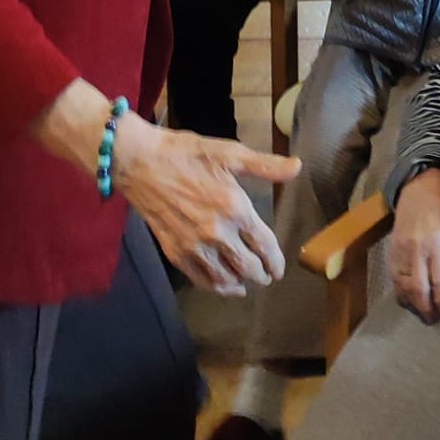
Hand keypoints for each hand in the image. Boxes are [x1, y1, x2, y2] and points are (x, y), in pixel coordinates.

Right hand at [114, 117, 300, 295]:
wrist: (141, 163)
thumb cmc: (188, 153)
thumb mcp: (231, 153)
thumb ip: (266, 165)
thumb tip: (298, 167)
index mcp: (235, 208)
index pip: (264, 245)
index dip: (275, 261)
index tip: (280, 270)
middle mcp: (216, 233)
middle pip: (247, 267)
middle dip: (261, 275)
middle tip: (267, 277)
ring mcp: (193, 246)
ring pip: (224, 278)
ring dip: (239, 284)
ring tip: (247, 284)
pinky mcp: (174, 251)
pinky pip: (199, 279)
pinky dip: (214, 286)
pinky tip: (221, 285)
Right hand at [389, 168, 439, 321]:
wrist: (417, 190)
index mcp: (436, 244)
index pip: (439, 281)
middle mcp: (417, 250)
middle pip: (419, 289)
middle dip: (427, 309)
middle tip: (433, 320)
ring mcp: (401, 252)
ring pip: (403, 287)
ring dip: (412, 304)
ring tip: (422, 313)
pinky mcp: (391, 251)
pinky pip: (394, 279)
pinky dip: (400, 293)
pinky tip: (407, 299)